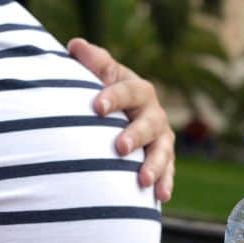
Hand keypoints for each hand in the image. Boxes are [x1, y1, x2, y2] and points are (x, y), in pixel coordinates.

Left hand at [67, 37, 175, 201]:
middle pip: (149, 123)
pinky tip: (161, 197)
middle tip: (119, 147)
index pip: (127, 90)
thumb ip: (92, 63)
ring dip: (154, 165)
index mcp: (138, 90)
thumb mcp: (100, 77)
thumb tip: (75, 45)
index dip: (113, 96)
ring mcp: (161, 139)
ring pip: (162, 151)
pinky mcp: (164, 161)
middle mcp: (154, 114)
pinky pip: (168, 172)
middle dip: (135, 135)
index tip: (96, 106)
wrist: (124, 119)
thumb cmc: (106, 96)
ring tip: (141, 180)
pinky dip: (165, 184)